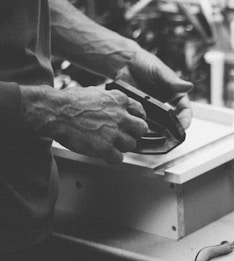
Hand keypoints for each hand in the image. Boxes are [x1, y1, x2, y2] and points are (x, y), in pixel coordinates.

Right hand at [20, 85, 148, 163]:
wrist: (54, 111)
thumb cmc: (69, 102)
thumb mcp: (95, 92)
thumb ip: (110, 100)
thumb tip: (117, 106)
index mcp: (119, 99)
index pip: (140, 111)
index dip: (137, 118)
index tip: (133, 124)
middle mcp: (120, 115)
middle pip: (142, 129)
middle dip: (134, 133)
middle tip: (124, 135)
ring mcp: (114, 132)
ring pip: (131, 145)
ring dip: (121, 146)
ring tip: (108, 143)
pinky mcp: (105, 147)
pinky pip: (118, 158)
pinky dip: (112, 158)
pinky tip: (103, 153)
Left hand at [116, 49, 193, 128]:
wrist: (123, 63)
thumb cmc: (144, 63)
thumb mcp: (159, 71)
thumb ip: (173, 81)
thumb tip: (189, 86)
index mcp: (175, 95)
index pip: (185, 110)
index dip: (185, 120)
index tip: (182, 127)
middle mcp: (165, 105)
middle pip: (173, 122)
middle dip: (172, 131)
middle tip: (169, 137)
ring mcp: (152, 111)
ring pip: (158, 126)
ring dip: (157, 132)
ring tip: (153, 136)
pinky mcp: (139, 113)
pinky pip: (143, 123)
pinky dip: (142, 128)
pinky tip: (139, 130)